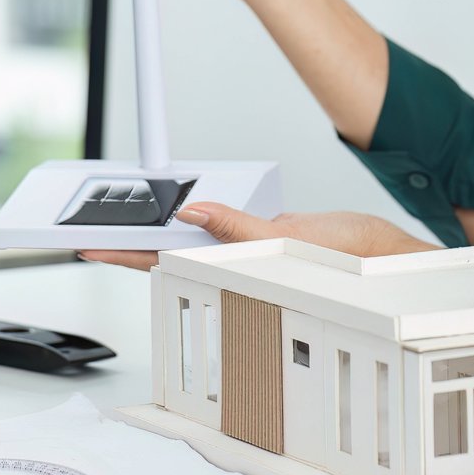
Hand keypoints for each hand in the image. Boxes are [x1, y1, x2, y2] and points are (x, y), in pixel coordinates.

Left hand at [78, 201, 438, 271]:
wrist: (386, 254)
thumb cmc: (348, 258)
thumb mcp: (288, 237)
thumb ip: (239, 227)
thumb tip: (193, 213)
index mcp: (231, 264)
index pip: (163, 260)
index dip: (123, 253)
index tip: (88, 246)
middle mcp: (231, 260)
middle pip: (167, 250)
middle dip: (129, 241)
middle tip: (89, 228)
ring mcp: (243, 249)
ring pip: (189, 240)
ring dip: (158, 230)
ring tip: (123, 218)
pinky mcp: (259, 233)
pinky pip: (217, 224)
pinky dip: (197, 216)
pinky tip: (181, 210)